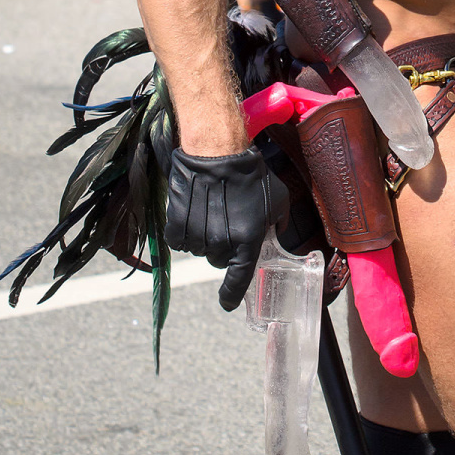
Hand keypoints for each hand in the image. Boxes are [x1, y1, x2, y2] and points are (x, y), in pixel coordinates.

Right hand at [165, 146, 288, 310]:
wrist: (217, 150)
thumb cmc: (250, 174)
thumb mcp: (277, 199)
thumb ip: (276, 224)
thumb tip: (274, 236)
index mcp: (248, 240)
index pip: (239, 278)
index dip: (232, 295)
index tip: (228, 304)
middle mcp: (222, 242)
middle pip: (219, 260)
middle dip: (225, 248)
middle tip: (228, 223)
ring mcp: (198, 235)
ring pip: (199, 250)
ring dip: (204, 237)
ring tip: (212, 211)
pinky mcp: (177, 225)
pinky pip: (179, 241)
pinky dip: (184, 232)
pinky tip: (194, 213)